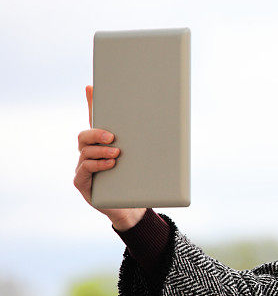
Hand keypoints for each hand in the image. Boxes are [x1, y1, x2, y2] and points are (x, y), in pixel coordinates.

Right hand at [74, 85, 145, 230]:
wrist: (132, 207)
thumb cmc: (139, 181)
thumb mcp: (147, 159)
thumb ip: (152, 142)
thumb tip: (176, 122)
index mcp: (104, 144)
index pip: (95, 120)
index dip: (92, 103)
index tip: (92, 87)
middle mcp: (89, 153)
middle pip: (85, 135)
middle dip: (97, 132)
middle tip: (113, 136)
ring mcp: (83, 167)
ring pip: (85, 151)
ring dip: (101, 151)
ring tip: (117, 154)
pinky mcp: (82, 182)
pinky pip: (84, 169)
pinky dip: (97, 165)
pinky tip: (110, 165)